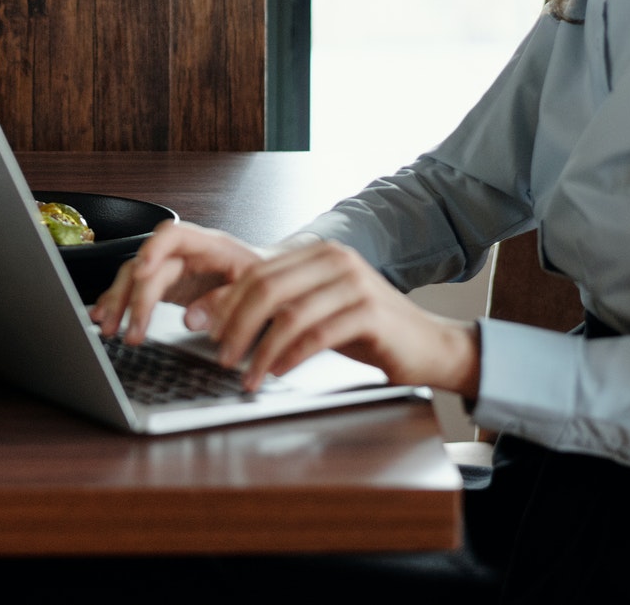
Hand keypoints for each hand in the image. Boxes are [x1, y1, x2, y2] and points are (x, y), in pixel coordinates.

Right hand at [90, 221, 270, 343]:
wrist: (272, 285)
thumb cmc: (267, 285)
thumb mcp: (257, 294)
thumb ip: (224, 303)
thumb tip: (191, 318)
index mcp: (210, 246)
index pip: (173, 235)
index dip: (153, 250)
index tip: (140, 273)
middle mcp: (186, 254)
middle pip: (146, 265)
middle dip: (133, 298)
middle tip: (130, 331)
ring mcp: (173, 268)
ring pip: (134, 277)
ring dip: (119, 302)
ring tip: (110, 328)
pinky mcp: (167, 285)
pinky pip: (135, 289)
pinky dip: (118, 302)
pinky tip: (104, 315)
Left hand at [180, 238, 480, 395]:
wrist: (428, 346)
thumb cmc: (368, 330)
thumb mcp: (316, 311)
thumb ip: (278, 306)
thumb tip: (219, 318)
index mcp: (317, 253)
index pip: (256, 271)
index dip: (224, 300)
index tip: (201, 326)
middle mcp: (335, 259)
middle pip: (267, 288)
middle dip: (235, 324)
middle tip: (220, 355)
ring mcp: (355, 283)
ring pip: (289, 314)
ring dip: (260, 349)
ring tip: (247, 375)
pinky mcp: (370, 312)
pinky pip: (317, 334)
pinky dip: (291, 356)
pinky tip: (277, 371)